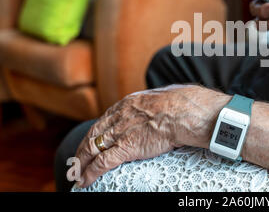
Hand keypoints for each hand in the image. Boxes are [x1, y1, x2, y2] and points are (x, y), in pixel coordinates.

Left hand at [74, 85, 229, 187]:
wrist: (184, 111)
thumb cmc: (182, 103)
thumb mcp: (164, 96)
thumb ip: (158, 103)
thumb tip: (166, 103)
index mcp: (128, 103)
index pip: (106, 119)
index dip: (97, 132)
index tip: (94, 139)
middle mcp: (120, 116)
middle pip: (94, 133)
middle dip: (83, 148)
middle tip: (77, 159)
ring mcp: (121, 131)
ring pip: (92, 148)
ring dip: (82, 163)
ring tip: (77, 173)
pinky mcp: (126, 147)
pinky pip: (102, 162)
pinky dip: (90, 173)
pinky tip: (85, 180)